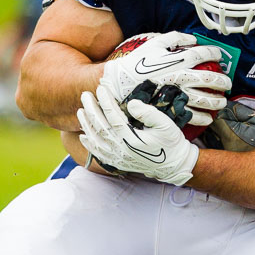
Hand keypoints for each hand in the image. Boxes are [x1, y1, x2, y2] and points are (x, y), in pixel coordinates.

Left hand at [76, 85, 198, 185]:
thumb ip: (148, 113)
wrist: (173, 166)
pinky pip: (98, 154)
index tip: (101, 88)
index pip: (113, 116)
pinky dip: (89, 145)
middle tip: (85, 95)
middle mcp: (121, 150)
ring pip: (95, 140)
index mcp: (132, 139)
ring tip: (81, 110)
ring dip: (86, 125)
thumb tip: (130, 104)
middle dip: (91, 109)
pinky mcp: (118, 163)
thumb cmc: (170, 142)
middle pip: (100, 127)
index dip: (105, 101)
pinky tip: (84, 135)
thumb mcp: (165, 124)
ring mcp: (118, 158)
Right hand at [98, 31, 230, 116]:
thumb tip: (192, 38)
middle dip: (223, 81)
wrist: (119, 84)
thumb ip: (174, 38)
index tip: (219, 55)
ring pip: (205, 100)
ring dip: (217, 101)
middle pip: (210, 79)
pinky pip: (192, 115)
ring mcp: (177, 94)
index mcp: (177, 60)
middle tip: (227, 83)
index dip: (215, 53)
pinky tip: (208, 118)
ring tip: (222, 102)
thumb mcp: (153, 44)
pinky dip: (203, 118)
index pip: (203, 54)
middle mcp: (180, 77)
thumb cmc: (136, 63)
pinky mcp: (171, 108)